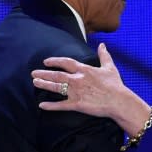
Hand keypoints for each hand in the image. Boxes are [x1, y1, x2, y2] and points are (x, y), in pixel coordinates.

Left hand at [31, 43, 148, 135]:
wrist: (119, 101)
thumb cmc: (115, 85)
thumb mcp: (110, 67)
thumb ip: (104, 55)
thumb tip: (102, 45)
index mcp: (84, 70)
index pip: (66, 62)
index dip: (55, 61)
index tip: (46, 61)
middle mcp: (77, 79)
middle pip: (57, 75)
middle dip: (44, 73)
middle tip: (33, 73)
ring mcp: (76, 92)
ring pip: (56, 87)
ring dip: (44, 84)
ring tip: (35, 82)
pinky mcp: (77, 104)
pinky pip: (61, 105)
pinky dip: (50, 106)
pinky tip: (41, 105)